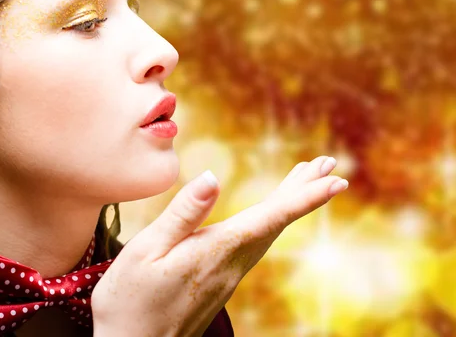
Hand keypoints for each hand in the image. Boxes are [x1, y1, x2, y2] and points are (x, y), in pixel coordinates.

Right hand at [92, 156, 347, 336]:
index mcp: (215, 252)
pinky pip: (254, 246)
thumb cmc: (130, 301)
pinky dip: (269, 222)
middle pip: (277, 223)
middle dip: (304, 191)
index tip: (337, 179)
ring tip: (302, 180)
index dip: (306, 197)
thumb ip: (182, 214)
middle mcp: (231, 266)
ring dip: (288, 204)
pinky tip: (265, 217)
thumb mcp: (146, 251)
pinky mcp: (219, 285)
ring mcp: (227, 278)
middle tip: (326, 164)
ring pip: (268, 234)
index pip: (271, 218)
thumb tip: (212, 177)